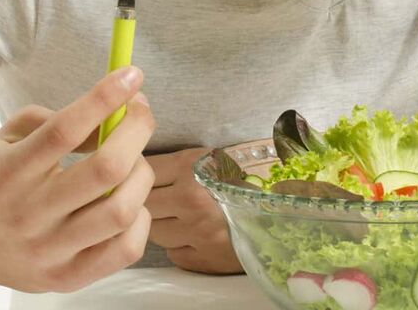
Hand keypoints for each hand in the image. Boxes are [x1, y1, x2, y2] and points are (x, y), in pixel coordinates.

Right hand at [0, 65, 155, 291]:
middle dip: (137, 130)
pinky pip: (125, 250)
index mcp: (10, 171)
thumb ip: (56, 119)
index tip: (130, 75)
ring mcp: (49, 251)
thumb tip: (115, 114)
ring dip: (142, 174)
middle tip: (140, 113)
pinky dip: (141, 218)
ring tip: (134, 161)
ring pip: (122, 210)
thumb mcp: (7, 136)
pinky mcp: (65, 278)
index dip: (105, 98)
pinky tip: (129, 201)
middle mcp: (29, 213)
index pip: (64, 130)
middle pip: (106, 170)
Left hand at [145, 147, 242, 273]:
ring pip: (154, 232)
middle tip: (164, 199)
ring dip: (163, 225)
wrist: (281, 213)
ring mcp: (196, 233)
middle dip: (150, 202)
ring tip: (183, 217)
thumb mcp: (212, 158)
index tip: (144, 177)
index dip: (141, 174)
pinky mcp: (202, 259)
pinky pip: (173, 253)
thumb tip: (136, 164)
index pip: (144, 170)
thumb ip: (176, 163)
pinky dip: (179, 245)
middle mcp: (191, 199)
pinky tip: (196, 235)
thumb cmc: (246, 182)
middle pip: (143, 204)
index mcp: (193, 167)